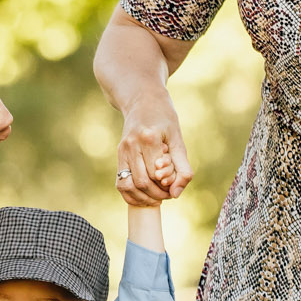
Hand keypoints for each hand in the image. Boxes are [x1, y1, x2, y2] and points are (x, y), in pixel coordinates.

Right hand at [116, 90, 192, 205]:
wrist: (143, 101)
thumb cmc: (164, 119)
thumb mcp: (178, 140)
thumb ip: (182, 168)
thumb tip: (176, 194)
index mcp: (149, 138)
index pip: (156, 174)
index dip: (165, 188)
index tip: (173, 189)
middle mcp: (132, 145)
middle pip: (142, 182)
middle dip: (156, 195)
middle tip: (166, 196)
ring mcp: (122, 150)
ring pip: (128, 186)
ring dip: (142, 198)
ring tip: (155, 198)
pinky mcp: (118, 155)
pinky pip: (120, 183)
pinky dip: (131, 195)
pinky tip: (142, 197)